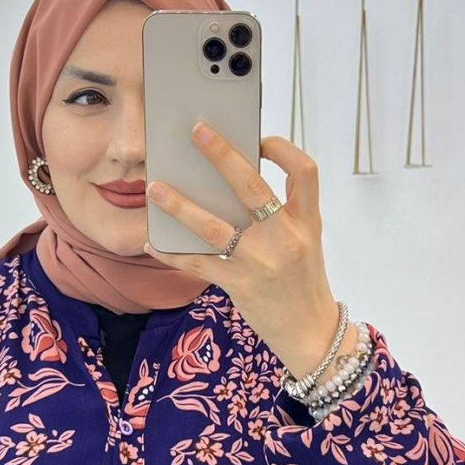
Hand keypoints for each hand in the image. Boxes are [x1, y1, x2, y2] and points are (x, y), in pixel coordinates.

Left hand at [144, 124, 344, 375]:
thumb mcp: (306, 241)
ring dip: (180, 205)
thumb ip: (282, 212)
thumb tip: (231, 181)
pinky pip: (197, 263)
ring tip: (155, 188)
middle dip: (223, 155)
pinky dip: (171, 253)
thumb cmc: (303, 281)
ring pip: (214, 226)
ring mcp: (261, 262)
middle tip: (197, 131)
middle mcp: (286, 238)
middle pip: (252, 187)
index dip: (284, 150)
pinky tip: (153, 242)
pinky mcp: (239, 285)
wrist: (311, 333)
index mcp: (307, 222)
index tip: (261, 140)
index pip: (305, 172)